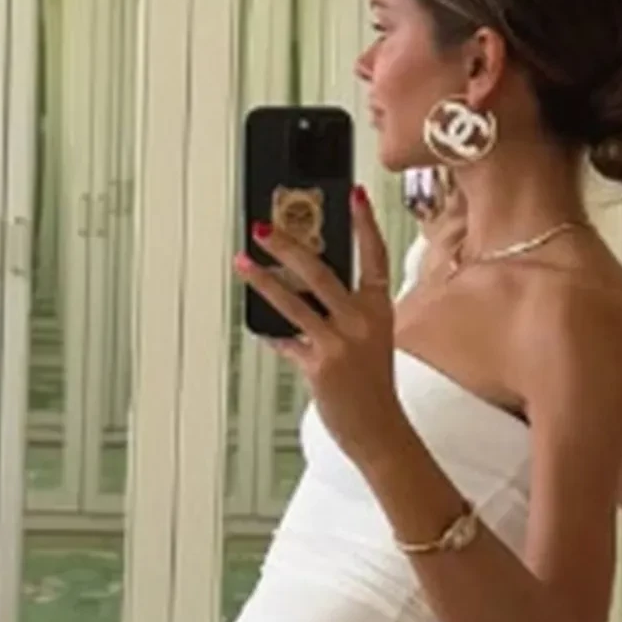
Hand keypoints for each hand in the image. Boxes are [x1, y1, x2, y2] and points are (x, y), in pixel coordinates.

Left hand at [234, 186, 409, 462]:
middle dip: (289, 246)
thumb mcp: (369, 341)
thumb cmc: (370, 384)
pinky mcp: (320, 365)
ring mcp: (341, 342)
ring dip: (264, 280)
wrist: (379, 427)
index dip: (365, 225)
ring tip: (242, 262)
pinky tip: (258, 327)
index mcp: (379, 309)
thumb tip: (302, 296)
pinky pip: (286, 342)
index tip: (355, 194)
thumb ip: (342, 314)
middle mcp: (362, 320)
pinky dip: (272, 335)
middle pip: (322, 271)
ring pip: (295, 301)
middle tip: (263, 228)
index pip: (374, 257)